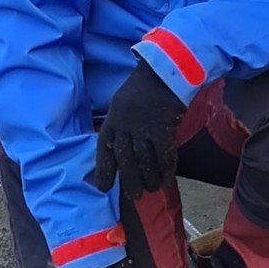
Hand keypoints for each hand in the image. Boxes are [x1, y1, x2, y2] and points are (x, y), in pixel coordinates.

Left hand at [94, 62, 184, 197]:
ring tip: (152, 189)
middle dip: (129, 179)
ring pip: (144, 159)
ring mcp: (143, 126)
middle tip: (134, 196)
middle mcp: (124, 124)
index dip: (103, 170)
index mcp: (112, 119)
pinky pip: (163, 153)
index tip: (102, 188)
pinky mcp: (162, 126)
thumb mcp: (122, 105)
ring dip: (148, 177)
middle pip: (125, 158)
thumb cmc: (142, 90)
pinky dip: (165, 168)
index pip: (103, 149)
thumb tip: (122, 156)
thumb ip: (120, 128)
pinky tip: (166, 178)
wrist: (164, 71)